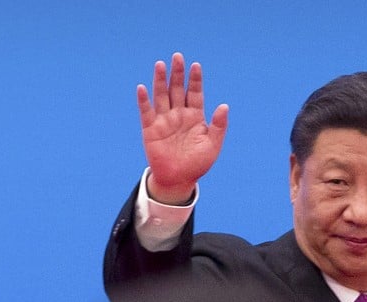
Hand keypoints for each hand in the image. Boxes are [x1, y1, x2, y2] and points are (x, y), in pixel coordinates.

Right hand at [137, 52, 227, 203]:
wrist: (179, 180)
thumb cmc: (197, 164)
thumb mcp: (212, 146)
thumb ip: (219, 126)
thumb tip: (224, 105)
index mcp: (195, 117)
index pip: (195, 93)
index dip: (195, 80)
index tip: (196, 65)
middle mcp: (179, 115)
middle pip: (178, 89)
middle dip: (178, 73)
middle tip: (178, 56)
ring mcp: (164, 120)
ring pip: (162, 96)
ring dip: (160, 80)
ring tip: (160, 64)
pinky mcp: (150, 129)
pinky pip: (146, 112)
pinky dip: (144, 100)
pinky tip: (143, 88)